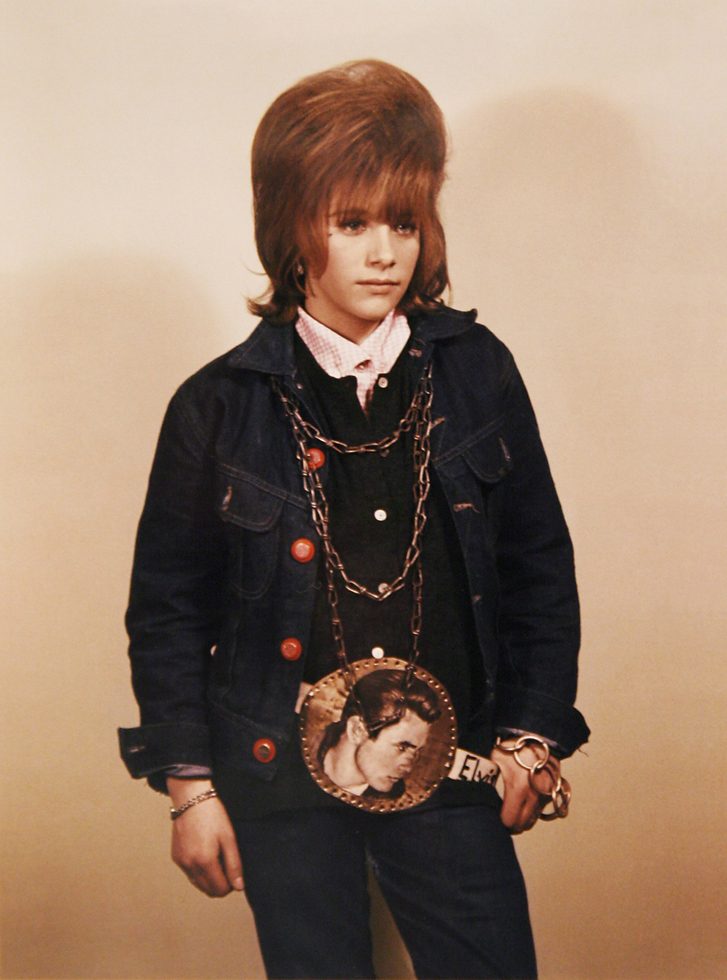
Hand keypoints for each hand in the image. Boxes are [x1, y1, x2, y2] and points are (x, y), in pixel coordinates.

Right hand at [167, 778, 243, 896]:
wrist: (192, 799)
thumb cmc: (213, 816)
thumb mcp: (229, 838)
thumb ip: (234, 865)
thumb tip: (239, 886)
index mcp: (205, 862)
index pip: (219, 890)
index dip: (231, 885)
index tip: (234, 871)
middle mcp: (190, 865)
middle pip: (208, 890)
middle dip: (220, 883)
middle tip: (227, 865)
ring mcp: (181, 862)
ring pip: (198, 884)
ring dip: (209, 879)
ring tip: (217, 858)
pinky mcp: (176, 857)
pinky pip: (189, 874)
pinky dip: (199, 871)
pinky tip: (205, 853)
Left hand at [491, 739, 560, 833]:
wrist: (539, 737)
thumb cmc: (516, 747)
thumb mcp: (495, 758)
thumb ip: (484, 774)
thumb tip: (470, 785)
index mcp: (519, 789)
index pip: (509, 820)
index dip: (500, 822)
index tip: (493, 819)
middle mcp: (535, 796)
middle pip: (522, 825)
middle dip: (510, 825)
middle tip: (500, 820)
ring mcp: (545, 796)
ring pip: (532, 821)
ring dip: (521, 821)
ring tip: (510, 815)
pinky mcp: (552, 794)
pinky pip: (540, 812)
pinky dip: (531, 813)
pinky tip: (521, 807)